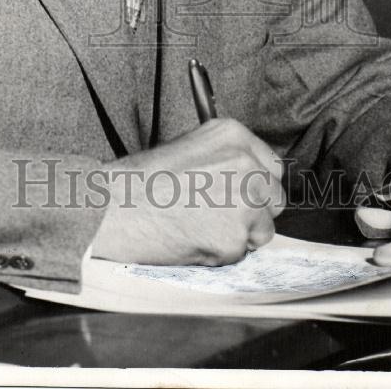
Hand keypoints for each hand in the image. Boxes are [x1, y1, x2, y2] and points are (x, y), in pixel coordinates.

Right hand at [92, 118, 284, 265]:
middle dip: (253, 213)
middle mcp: (246, 163)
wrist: (116, 206)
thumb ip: (228, 159)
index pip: (272, 168)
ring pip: (263, 229)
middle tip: (216, 216)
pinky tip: (194, 239)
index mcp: (235, 136)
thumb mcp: (193, 147)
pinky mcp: (235, 235)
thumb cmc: (145, 180)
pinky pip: (241, 253)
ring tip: (201, 226)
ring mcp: (244, 199)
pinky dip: (221, 254)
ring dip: (239, 235)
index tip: (238, 196)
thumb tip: (252, 182)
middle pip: (274, 198)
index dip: (256, 187)